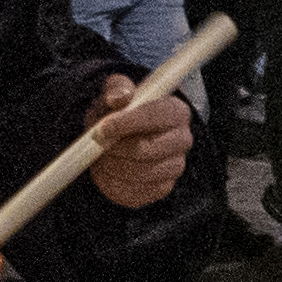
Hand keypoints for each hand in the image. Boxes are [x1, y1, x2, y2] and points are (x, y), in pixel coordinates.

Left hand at [85, 79, 191, 207]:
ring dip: (113, 166)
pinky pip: (136, 192)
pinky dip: (115, 183)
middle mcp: (182, 139)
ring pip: (139, 172)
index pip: (158, 116)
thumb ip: (116, 89)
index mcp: (176, 111)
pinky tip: (109, 171)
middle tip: (98, 144)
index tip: (104, 128)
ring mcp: (175, 166)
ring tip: (102, 156)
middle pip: (148, 149)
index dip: (129, 122)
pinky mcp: (163, 188)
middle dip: (116, 148)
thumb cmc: (117, 112)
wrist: (116, 140)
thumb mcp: (114, 93)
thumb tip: (120, 98)